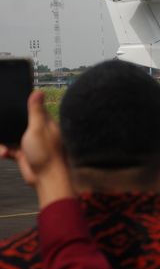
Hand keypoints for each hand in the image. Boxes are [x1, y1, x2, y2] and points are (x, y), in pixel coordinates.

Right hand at [0, 91, 72, 207]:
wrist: (46, 178)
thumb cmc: (46, 152)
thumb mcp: (38, 128)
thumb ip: (35, 111)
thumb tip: (38, 90)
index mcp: (44, 121)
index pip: (31, 109)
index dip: (19, 107)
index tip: (7, 105)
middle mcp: (37, 130)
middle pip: (17, 122)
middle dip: (7, 125)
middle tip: (2, 127)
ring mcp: (30, 142)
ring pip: (10, 136)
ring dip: (4, 141)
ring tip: (5, 149)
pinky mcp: (23, 153)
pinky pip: (9, 148)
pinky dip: (4, 150)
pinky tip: (4, 154)